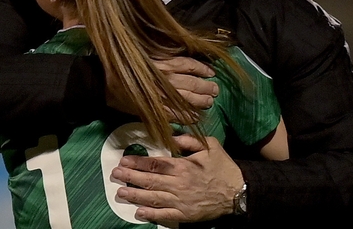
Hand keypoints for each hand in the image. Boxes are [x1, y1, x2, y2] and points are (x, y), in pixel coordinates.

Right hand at [105, 56, 216, 115]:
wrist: (102, 82)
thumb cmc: (123, 66)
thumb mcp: (145, 55)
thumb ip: (164, 59)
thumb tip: (184, 63)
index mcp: (162, 62)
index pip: (190, 65)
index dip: (203, 69)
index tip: (211, 73)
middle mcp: (164, 77)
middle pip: (193, 83)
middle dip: (206, 87)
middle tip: (214, 90)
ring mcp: (159, 95)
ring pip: (187, 99)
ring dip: (201, 102)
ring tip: (209, 102)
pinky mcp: (153, 109)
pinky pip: (175, 115)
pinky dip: (187, 117)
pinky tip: (195, 118)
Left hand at [111, 134, 243, 223]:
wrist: (238, 192)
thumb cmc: (223, 167)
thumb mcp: (209, 146)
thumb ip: (188, 140)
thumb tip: (170, 136)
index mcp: (183, 166)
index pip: (155, 164)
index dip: (138, 163)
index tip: (124, 161)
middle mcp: (179, 184)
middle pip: (150, 180)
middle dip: (130, 177)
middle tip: (115, 174)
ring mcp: (181, 201)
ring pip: (153, 197)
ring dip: (135, 195)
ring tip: (120, 192)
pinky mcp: (185, 215)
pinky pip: (165, 215)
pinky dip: (151, 214)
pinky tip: (139, 212)